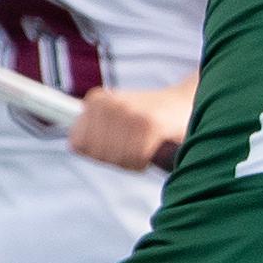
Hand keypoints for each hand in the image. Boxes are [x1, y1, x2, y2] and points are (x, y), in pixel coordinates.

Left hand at [68, 82, 192, 172]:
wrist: (188, 103)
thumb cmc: (151, 115)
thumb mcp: (116, 113)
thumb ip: (93, 128)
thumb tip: (73, 145)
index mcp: (97, 100)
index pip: (78, 143)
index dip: (99, 152)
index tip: (116, 145)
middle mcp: (110, 104)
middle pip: (99, 153)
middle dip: (116, 157)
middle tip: (135, 144)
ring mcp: (129, 113)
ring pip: (116, 158)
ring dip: (132, 160)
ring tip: (145, 145)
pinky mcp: (149, 125)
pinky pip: (136, 159)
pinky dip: (145, 161)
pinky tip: (154, 148)